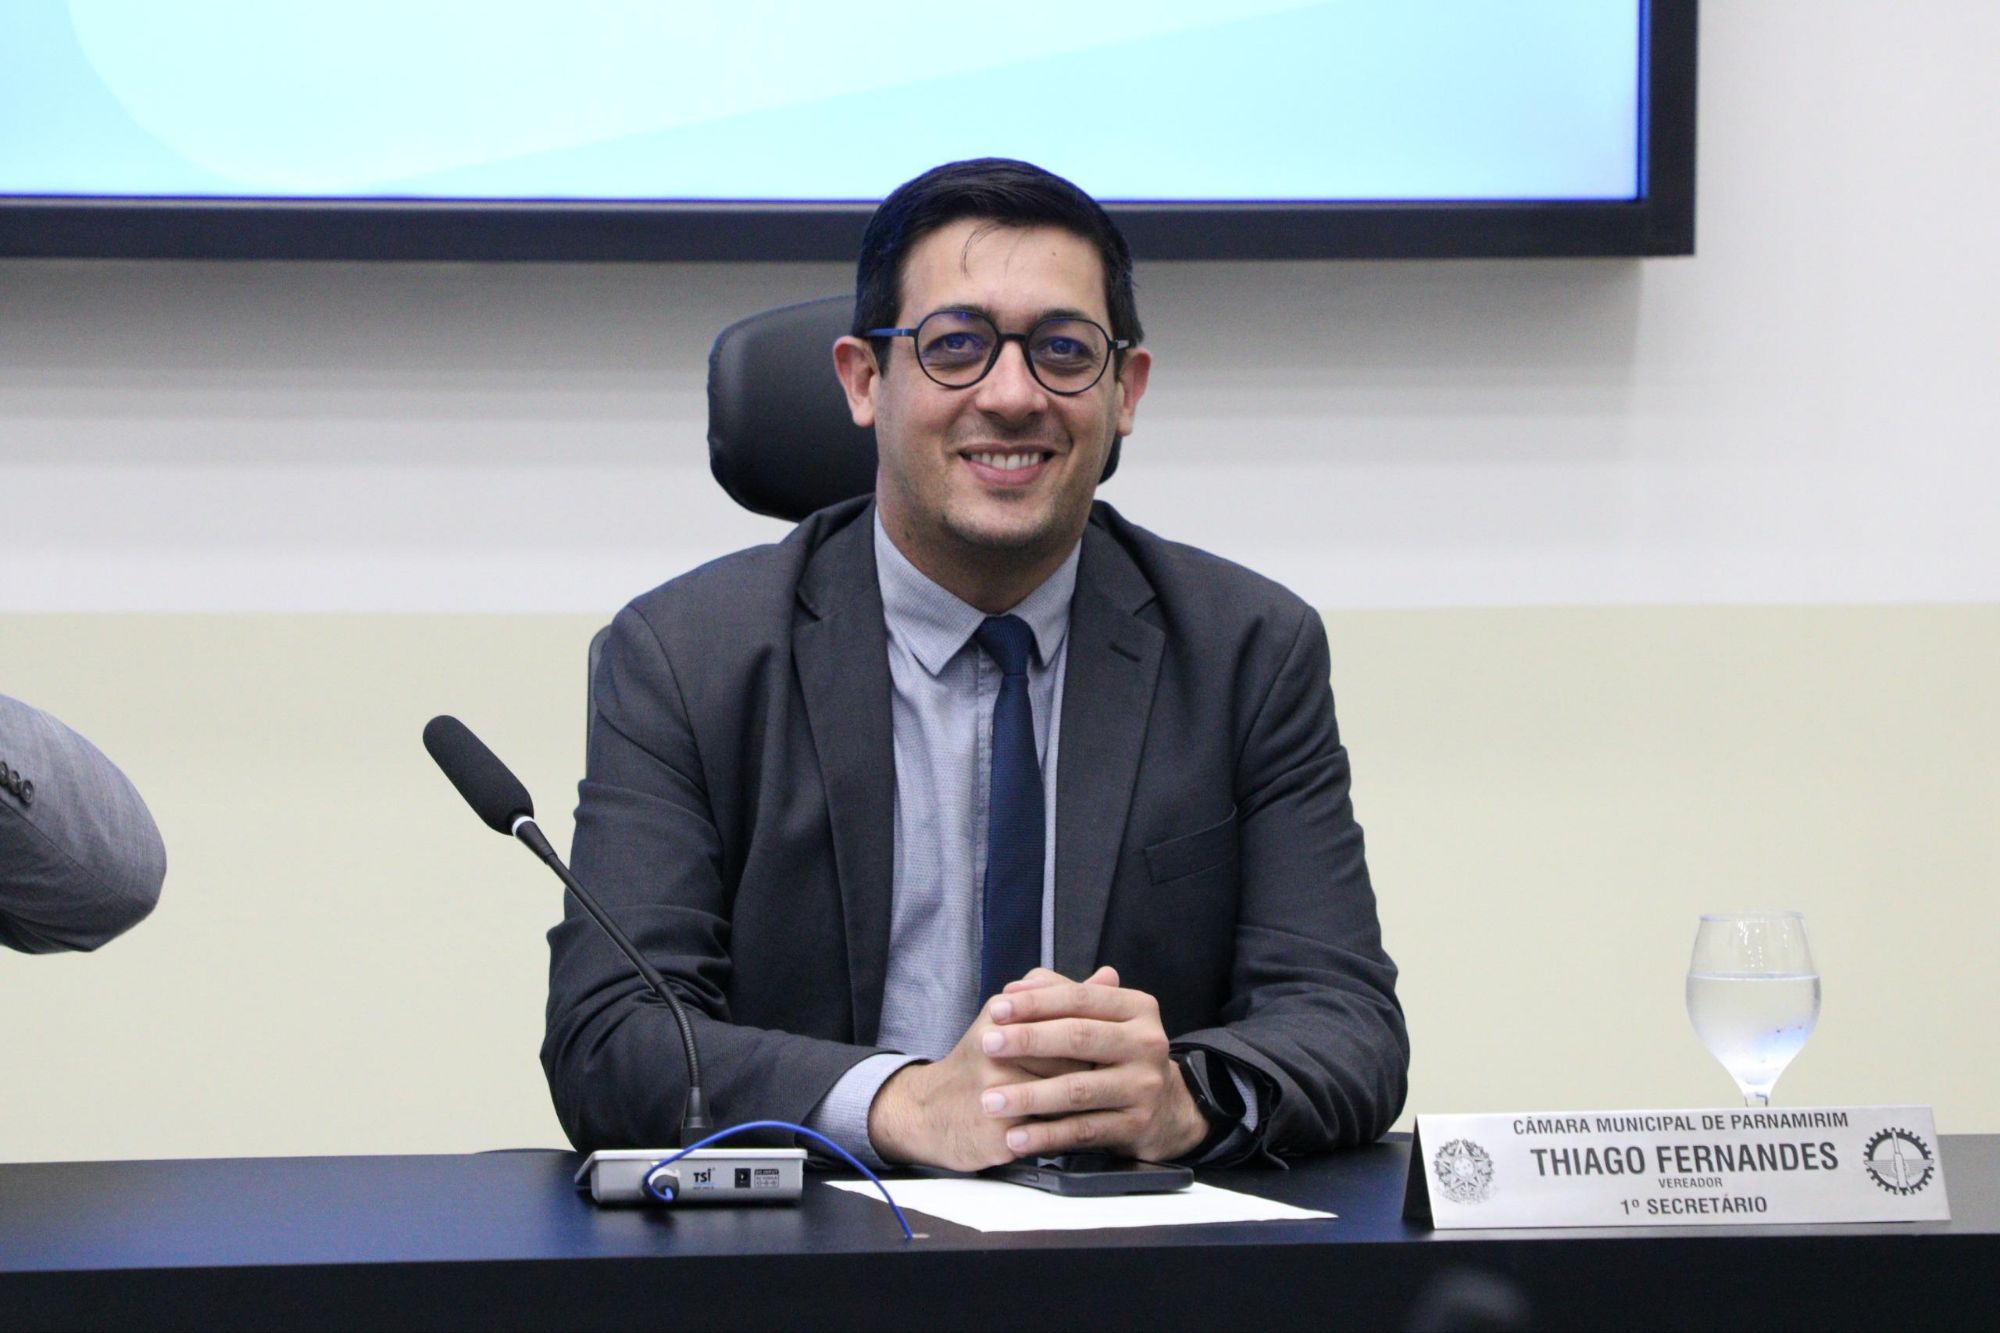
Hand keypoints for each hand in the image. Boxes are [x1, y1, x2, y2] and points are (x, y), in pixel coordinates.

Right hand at [865, 989, 1091, 1171]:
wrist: (931, 1112)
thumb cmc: (981, 1065)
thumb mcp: (1012, 1020)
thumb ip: (1061, 999)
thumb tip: (1109, 976)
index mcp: (1003, 1016)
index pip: (1072, 1020)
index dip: (1095, 1039)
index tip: (1109, 1048)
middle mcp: (995, 1050)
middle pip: (1072, 1060)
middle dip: (1092, 1073)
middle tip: (1106, 1080)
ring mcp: (994, 1092)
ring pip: (1064, 1099)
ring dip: (1082, 1106)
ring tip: (1091, 1106)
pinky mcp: (995, 1131)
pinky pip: (1047, 1134)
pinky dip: (1063, 1134)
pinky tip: (1070, 1131)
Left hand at [980, 965, 1209, 1161]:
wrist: (1166, 1108)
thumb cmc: (1118, 1054)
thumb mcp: (1103, 1020)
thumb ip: (1060, 998)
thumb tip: (1014, 988)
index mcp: (1137, 1008)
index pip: (1080, 998)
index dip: (1036, 1002)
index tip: (996, 1008)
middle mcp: (1147, 1044)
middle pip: (1079, 1037)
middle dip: (1028, 1040)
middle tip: (987, 1044)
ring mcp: (1143, 1087)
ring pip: (1077, 1090)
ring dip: (1029, 1096)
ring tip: (991, 1100)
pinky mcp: (1135, 1125)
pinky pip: (1082, 1130)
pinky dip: (1046, 1135)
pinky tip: (1015, 1137)